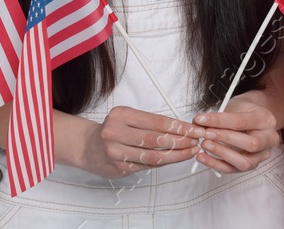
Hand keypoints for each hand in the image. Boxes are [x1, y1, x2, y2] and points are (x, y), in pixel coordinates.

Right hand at [78, 106, 200, 178]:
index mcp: (121, 115)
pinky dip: (163, 163)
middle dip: (180, 141)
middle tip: (195, 141)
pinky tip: (173, 159)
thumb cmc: (114, 130)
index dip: (178, 126)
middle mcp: (115, 132)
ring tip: (189, 152)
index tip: (193, 129)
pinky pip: (146, 166)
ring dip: (175, 155)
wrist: (88, 147)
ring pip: (153, 156)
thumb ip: (150, 123)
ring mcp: (115, 152)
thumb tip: (181, 128)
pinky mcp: (118, 168)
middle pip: (156, 139)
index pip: (156, 121)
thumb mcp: (128, 118)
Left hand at [190, 94, 282, 172]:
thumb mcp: (236, 106)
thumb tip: (199, 123)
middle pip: (250, 144)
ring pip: (244, 162)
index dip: (219, 121)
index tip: (200, 119)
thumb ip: (221, 115)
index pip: (241, 121)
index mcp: (266, 120)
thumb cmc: (244, 110)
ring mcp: (262, 155)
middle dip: (224, 139)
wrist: (254, 117)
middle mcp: (269, 139)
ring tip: (204, 145)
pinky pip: (234, 169)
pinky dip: (216, 164)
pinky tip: (203, 157)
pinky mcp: (252, 166)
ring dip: (221, 154)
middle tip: (205, 134)